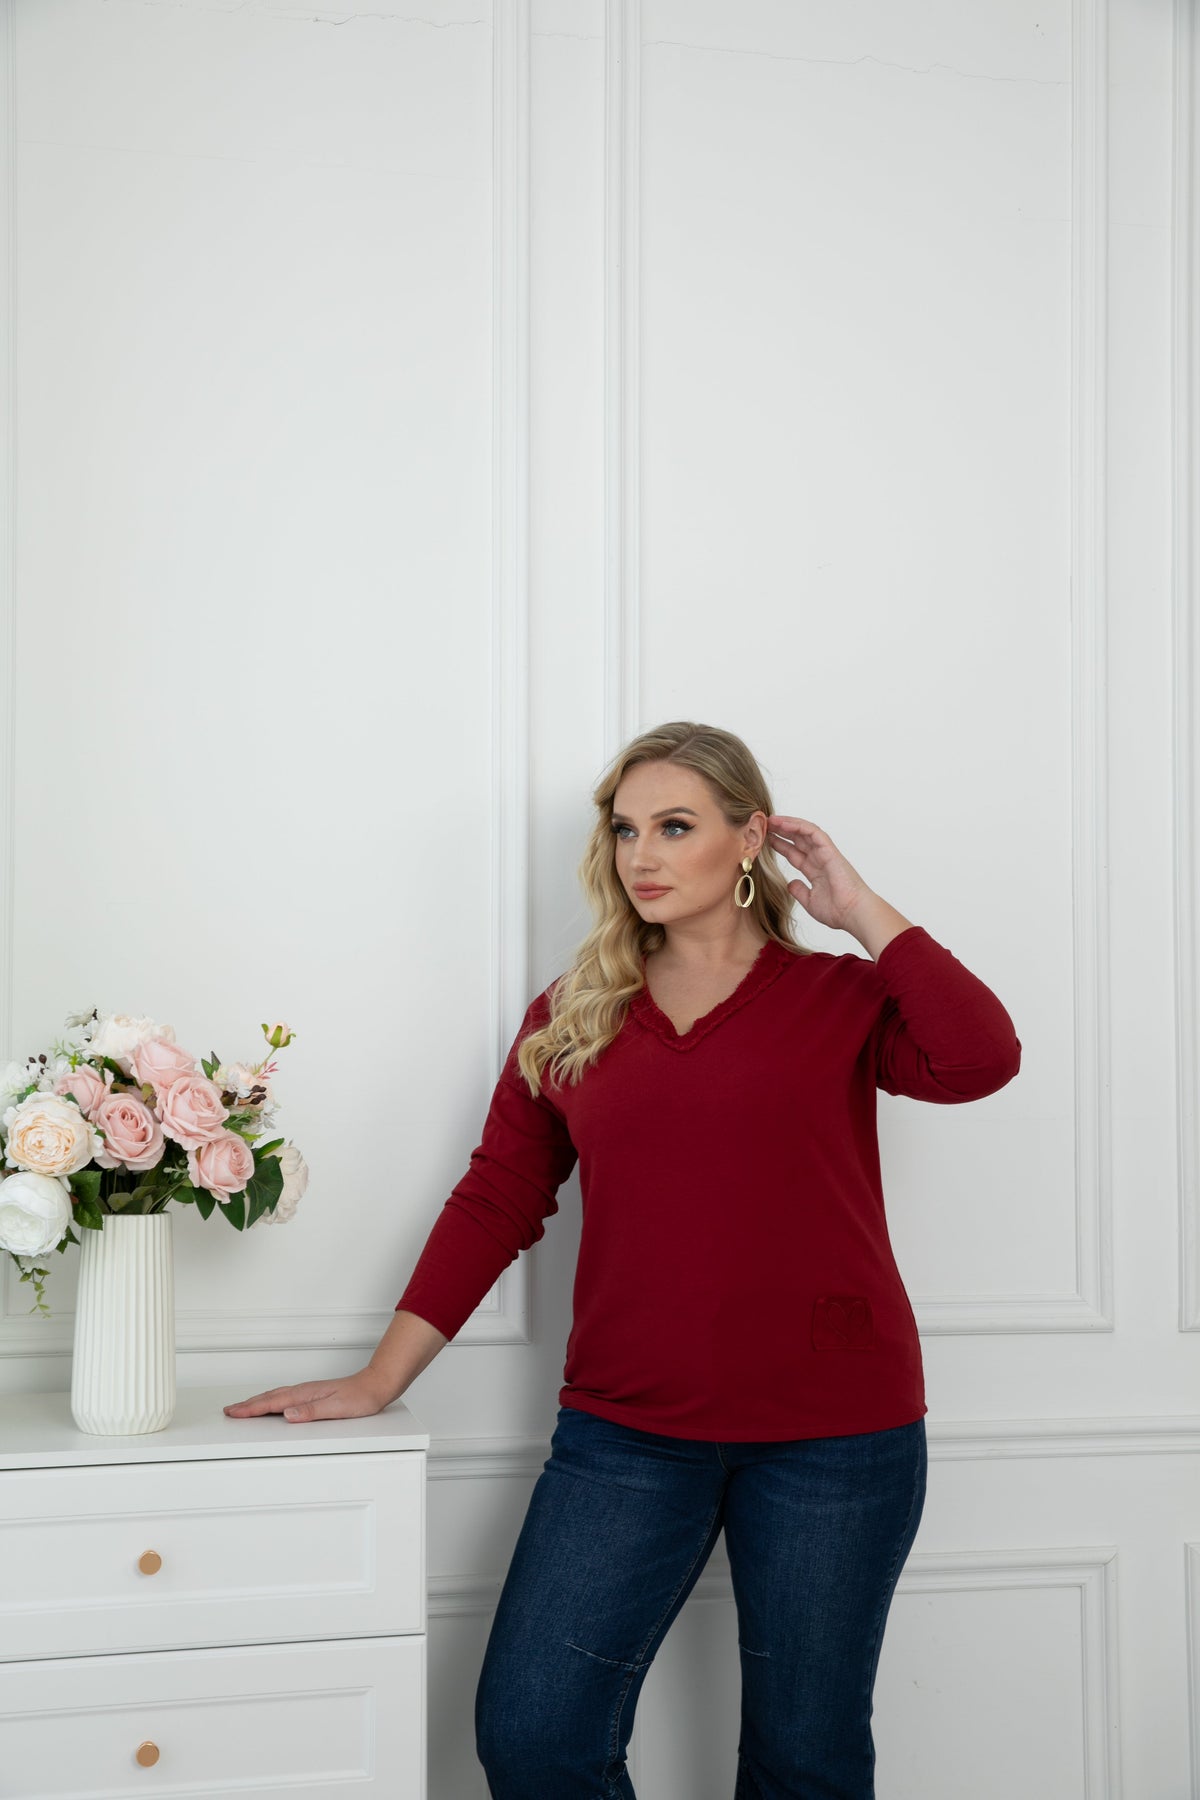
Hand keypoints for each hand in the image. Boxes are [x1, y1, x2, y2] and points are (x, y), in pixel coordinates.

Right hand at [223, 1368, 392, 1423]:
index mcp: (305, 1394)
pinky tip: (273, 1405)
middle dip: (248, 1405)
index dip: (251, 1409)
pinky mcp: (313, 1395)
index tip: (234, 1412)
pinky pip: (285, 1397)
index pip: (272, 1403)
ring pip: (276, 1396)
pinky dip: (272, 1401)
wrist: (376, 1385)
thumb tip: (287, 1414)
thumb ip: (311, 1411)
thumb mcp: (336, 1408)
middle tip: (229, 1410)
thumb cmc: (360, 1397)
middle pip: (269, 1397)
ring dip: (258, 1402)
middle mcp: (304, 1391)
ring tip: (244, 1407)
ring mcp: (308, 1392)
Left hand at [766, 815, 873, 933]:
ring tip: (771, 820)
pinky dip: (798, 826)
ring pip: (804, 832)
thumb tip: (790, 884)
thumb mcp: (810, 900)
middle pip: (798, 840)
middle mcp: (820, 859)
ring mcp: (825, 853)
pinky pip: (813, 832)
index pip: (794, 853)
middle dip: (781, 831)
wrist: (853, 913)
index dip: (780, 846)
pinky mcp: (830, 850)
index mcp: (816, 870)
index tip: (764, 840)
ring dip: (787, 824)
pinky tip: (783, 823)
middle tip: (763, 825)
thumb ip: (799, 891)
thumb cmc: (838, 910)